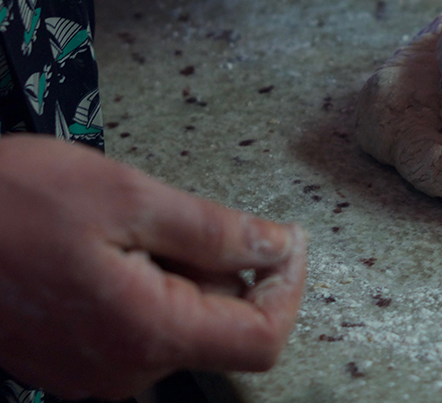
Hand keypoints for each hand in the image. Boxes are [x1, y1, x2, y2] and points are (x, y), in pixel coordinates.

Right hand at [0, 135, 306, 399]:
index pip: (260, 339)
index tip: (287, 241)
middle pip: (222, 331)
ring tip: (145, 226)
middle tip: (200, 216)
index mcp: (147, 333)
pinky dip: (154, 285)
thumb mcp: (129, 197)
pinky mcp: (71, 358)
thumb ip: (215, 231)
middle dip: (233, 272)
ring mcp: (94, 371)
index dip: (288, 289)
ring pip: (182, 326)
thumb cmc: (11, 202)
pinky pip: (141, 327)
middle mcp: (124, 370)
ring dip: (189, 275)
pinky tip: (120, 245)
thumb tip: (277, 247)